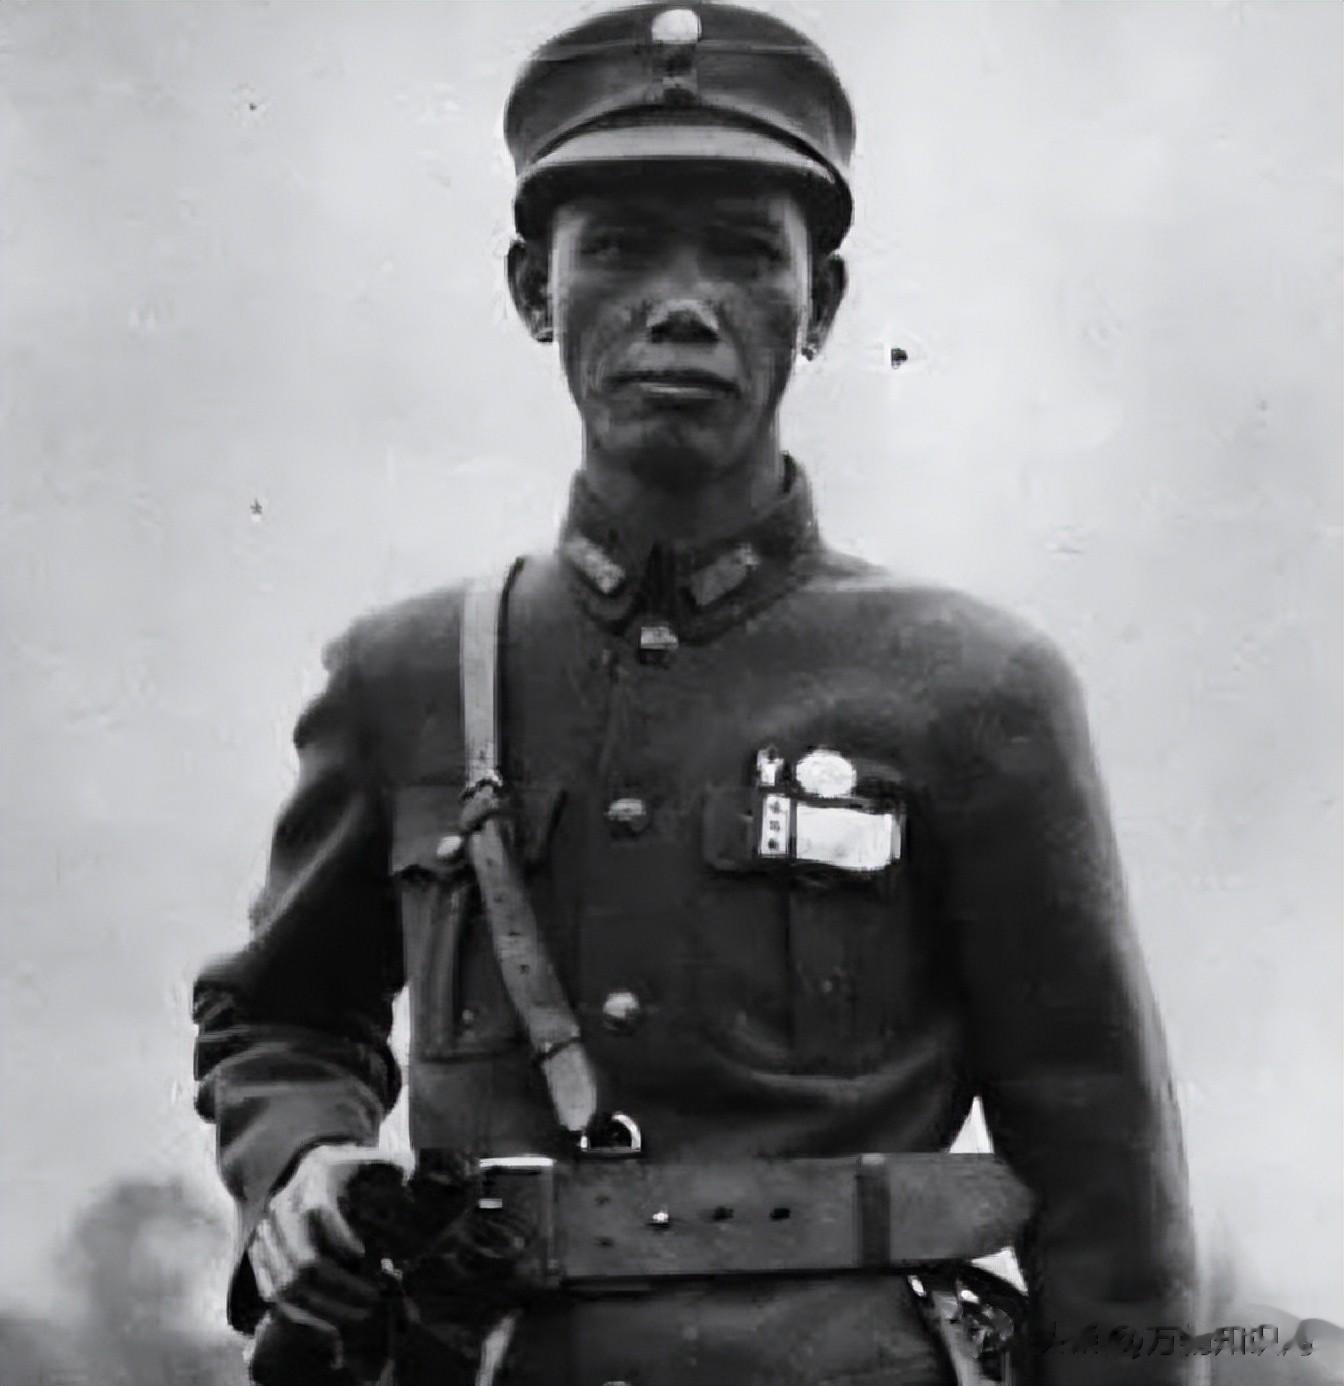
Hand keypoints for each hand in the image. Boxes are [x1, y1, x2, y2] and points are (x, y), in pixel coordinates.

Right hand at [248, 1143, 412, 1332]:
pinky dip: (301, 1315)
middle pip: (304, 1258)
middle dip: (341, 1287)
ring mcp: (266, 1234)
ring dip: (324, 1308)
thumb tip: (411, 1179)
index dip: (344, 1240)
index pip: (320, 1211)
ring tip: (357, 1316)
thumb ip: (394, 1169)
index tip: (370, 1258)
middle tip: (372, 1300)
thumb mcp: (371, 1159)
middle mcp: (284, 1206)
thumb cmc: (348, 1169)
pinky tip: (331, 1325)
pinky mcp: (259, 1256)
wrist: (305, 1167)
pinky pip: (273, 1295)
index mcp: (314, 1177)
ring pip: (287, 1284)